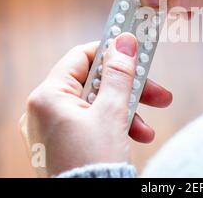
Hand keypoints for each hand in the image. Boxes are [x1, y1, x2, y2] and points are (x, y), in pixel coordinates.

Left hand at [19, 33, 171, 176]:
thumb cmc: (93, 162)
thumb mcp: (112, 112)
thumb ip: (119, 73)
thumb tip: (124, 40)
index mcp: (48, 97)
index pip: (82, 57)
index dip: (111, 53)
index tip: (136, 52)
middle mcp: (44, 109)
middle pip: (93, 83)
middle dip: (129, 89)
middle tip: (157, 93)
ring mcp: (52, 127)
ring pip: (96, 104)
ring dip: (126, 111)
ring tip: (147, 128)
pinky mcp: (62, 142)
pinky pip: (90, 122)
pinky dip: (113, 126)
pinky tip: (136, 137)